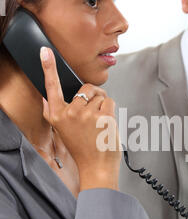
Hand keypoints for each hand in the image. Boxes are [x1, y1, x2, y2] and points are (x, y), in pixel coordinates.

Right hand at [40, 47, 121, 188]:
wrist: (96, 167)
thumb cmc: (83, 149)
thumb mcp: (62, 131)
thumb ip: (54, 114)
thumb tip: (47, 99)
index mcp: (57, 115)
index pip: (51, 87)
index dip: (48, 67)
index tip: (45, 51)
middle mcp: (70, 113)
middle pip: (86, 89)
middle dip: (93, 97)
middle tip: (92, 117)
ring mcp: (86, 114)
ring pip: (100, 96)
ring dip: (103, 106)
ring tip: (99, 125)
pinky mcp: (102, 116)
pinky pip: (110, 102)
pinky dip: (111, 111)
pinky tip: (106, 125)